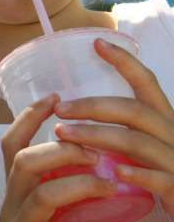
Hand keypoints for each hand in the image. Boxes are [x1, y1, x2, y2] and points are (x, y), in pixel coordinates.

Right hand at [0, 94, 119, 221]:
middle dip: (61, 150)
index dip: (29, 117)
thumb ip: (46, 179)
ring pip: (43, 196)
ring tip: (111, 185)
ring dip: (81, 185)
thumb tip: (83, 154)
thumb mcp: (27, 204)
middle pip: (25, 162)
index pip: (11, 143)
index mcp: (12, 187)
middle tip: (95, 150)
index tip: (55, 97)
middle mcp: (11, 202)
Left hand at [53, 39, 173, 216]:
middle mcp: (172, 133)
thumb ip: (120, 127)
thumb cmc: (159, 173)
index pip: (147, 82)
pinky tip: (115, 171)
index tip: (97, 43)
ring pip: (136, 141)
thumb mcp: (140, 144)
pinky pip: (159, 178)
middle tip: (59, 109)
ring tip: (63, 135)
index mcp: (163, 119)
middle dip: (92, 106)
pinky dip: (138, 173)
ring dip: (97, 136)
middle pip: (133, 110)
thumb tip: (74, 109)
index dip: (125, 61)